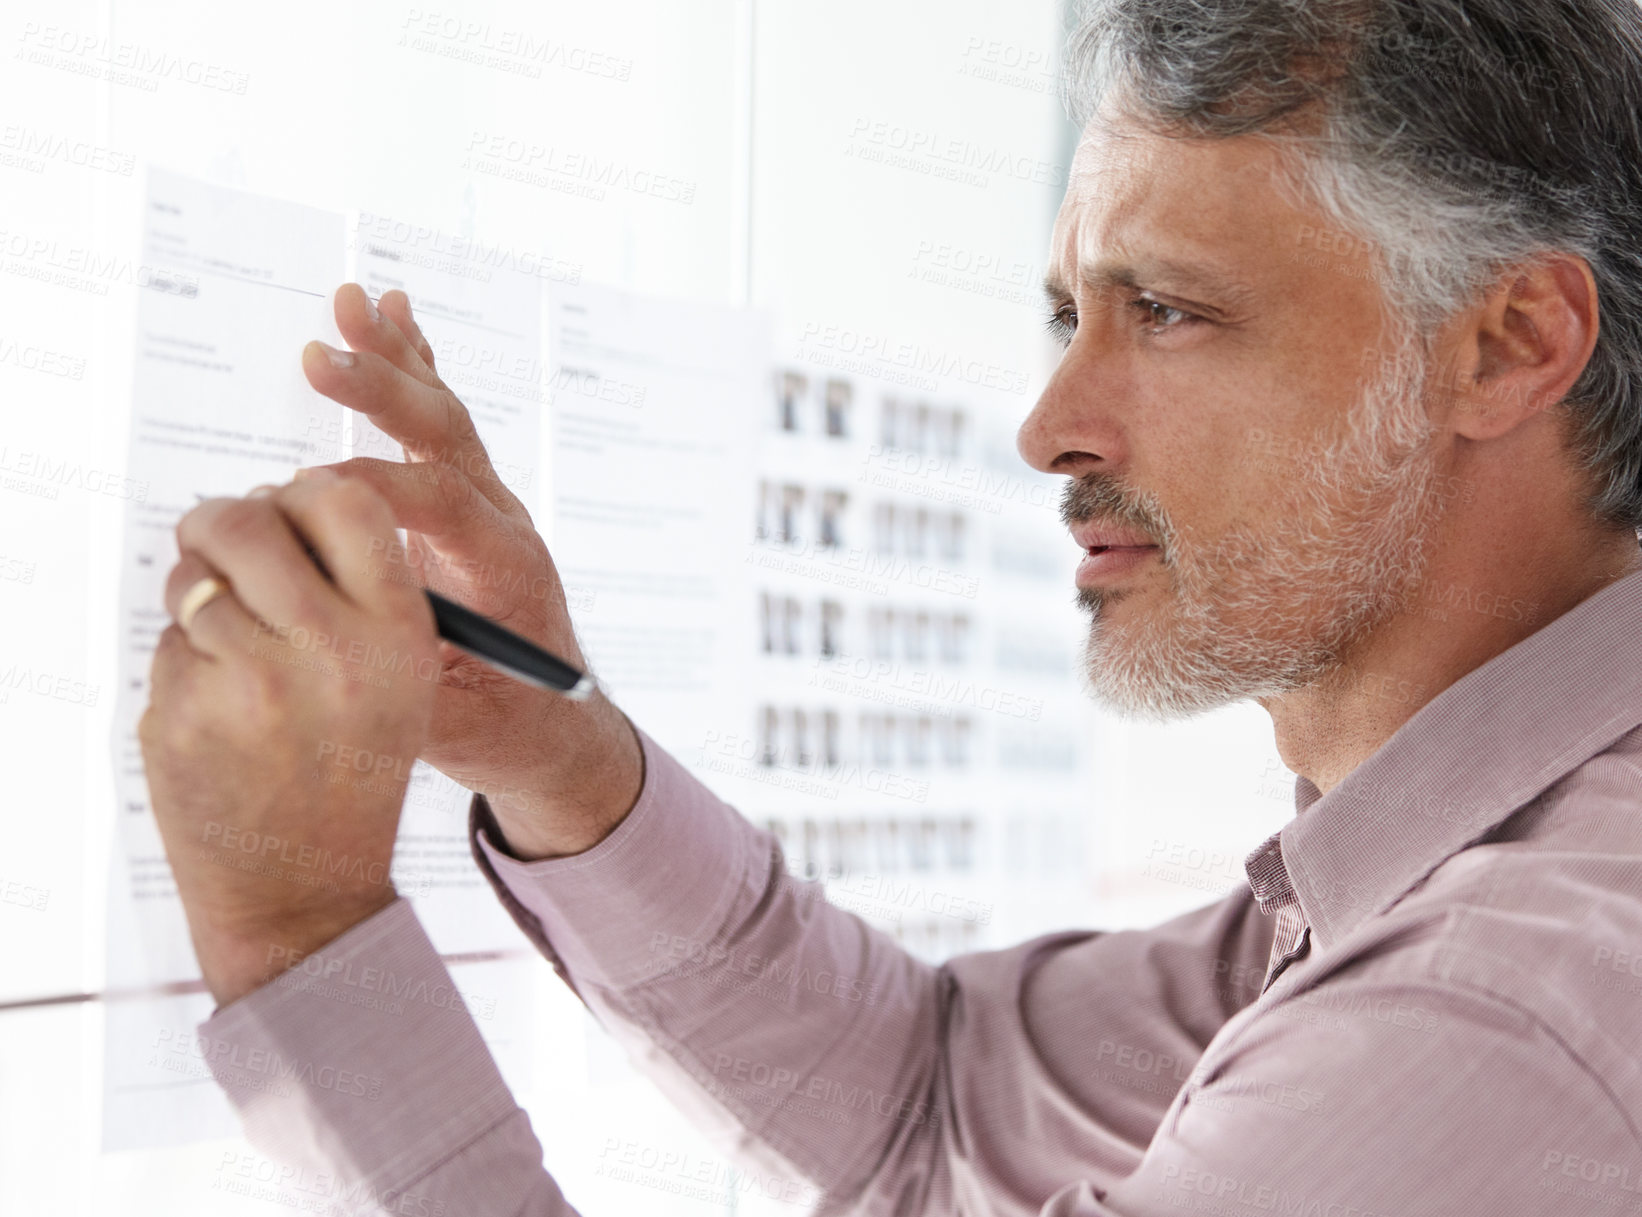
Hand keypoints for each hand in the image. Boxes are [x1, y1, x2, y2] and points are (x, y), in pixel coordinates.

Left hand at [139, 472, 439, 1005]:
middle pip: (248, 518)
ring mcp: (250, 682)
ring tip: (231, 644)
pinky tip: (218, 708)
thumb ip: (360, 591)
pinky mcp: (183, 711)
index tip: (291, 510)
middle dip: (222, 520)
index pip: (346, 500)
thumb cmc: (353, 766)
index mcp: (399, 634)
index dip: (306, 493)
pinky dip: (185, 659)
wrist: (303, 888)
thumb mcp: (403, 680)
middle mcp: (330, 651)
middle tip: (220, 539)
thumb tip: (283, 497)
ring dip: (199, 592)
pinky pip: (168, 641)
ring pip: (194, 578)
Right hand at [299, 284, 641, 858]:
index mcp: (508, 571)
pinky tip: (391, 314)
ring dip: (397, 359)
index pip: (440, 507)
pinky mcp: (466, 505)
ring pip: (444, 419)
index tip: (302, 488)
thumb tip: (317, 628)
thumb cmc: (506, 731)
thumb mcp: (451, 724)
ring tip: (354, 298)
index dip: (369, 490)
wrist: (557, 727)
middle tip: (321, 354)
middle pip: (447, 440)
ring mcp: (487, 509)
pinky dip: (412, 370)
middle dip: (385, 393)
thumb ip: (394, 673)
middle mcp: (503, 526)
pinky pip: (438, 427)